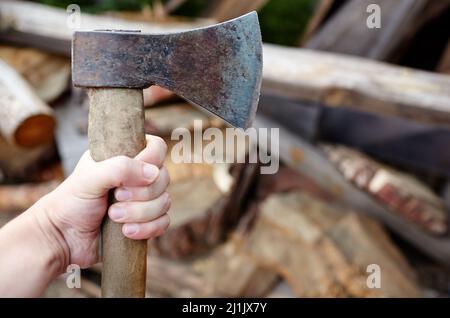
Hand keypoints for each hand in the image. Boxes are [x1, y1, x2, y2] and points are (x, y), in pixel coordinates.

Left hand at [36, 135, 169, 268]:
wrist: (61, 239)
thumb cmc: (70, 203)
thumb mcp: (90, 178)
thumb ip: (120, 168)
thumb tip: (153, 173)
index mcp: (124, 157)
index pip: (156, 148)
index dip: (151, 161)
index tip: (131, 176)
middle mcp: (136, 178)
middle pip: (163, 178)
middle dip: (142, 194)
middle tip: (116, 199)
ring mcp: (142, 201)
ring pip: (165, 202)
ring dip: (141, 213)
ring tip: (113, 218)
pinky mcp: (145, 223)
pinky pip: (164, 223)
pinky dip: (148, 229)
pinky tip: (126, 232)